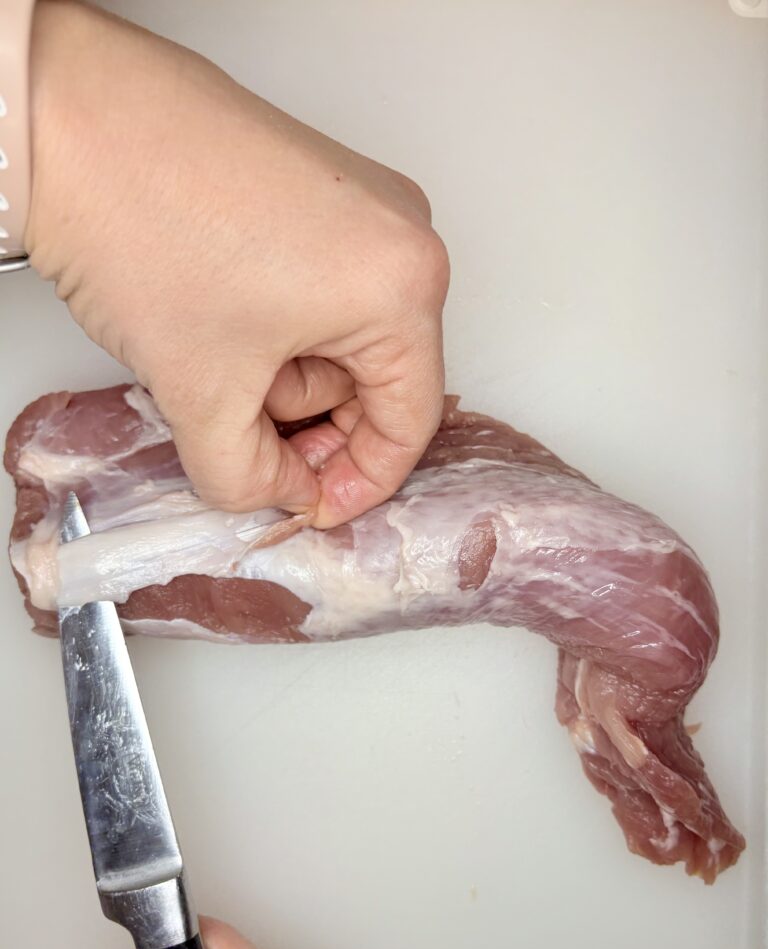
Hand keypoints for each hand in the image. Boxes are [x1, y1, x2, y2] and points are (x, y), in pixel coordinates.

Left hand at [26, 1, 447, 527]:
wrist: (68, 116)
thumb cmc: (141, 225)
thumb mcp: (204, 394)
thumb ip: (250, 481)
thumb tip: (282, 495)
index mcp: (403, 287)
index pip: (408, 423)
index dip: (360, 483)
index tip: (316, 507)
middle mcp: (404, 234)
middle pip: (376, 379)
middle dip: (308, 423)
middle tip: (244, 439)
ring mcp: (365, 203)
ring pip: (344, 338)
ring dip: (284, 373)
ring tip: (215, 358)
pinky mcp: (325, 188)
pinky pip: (324, 291)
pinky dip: (279, 328)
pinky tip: (224, 323)